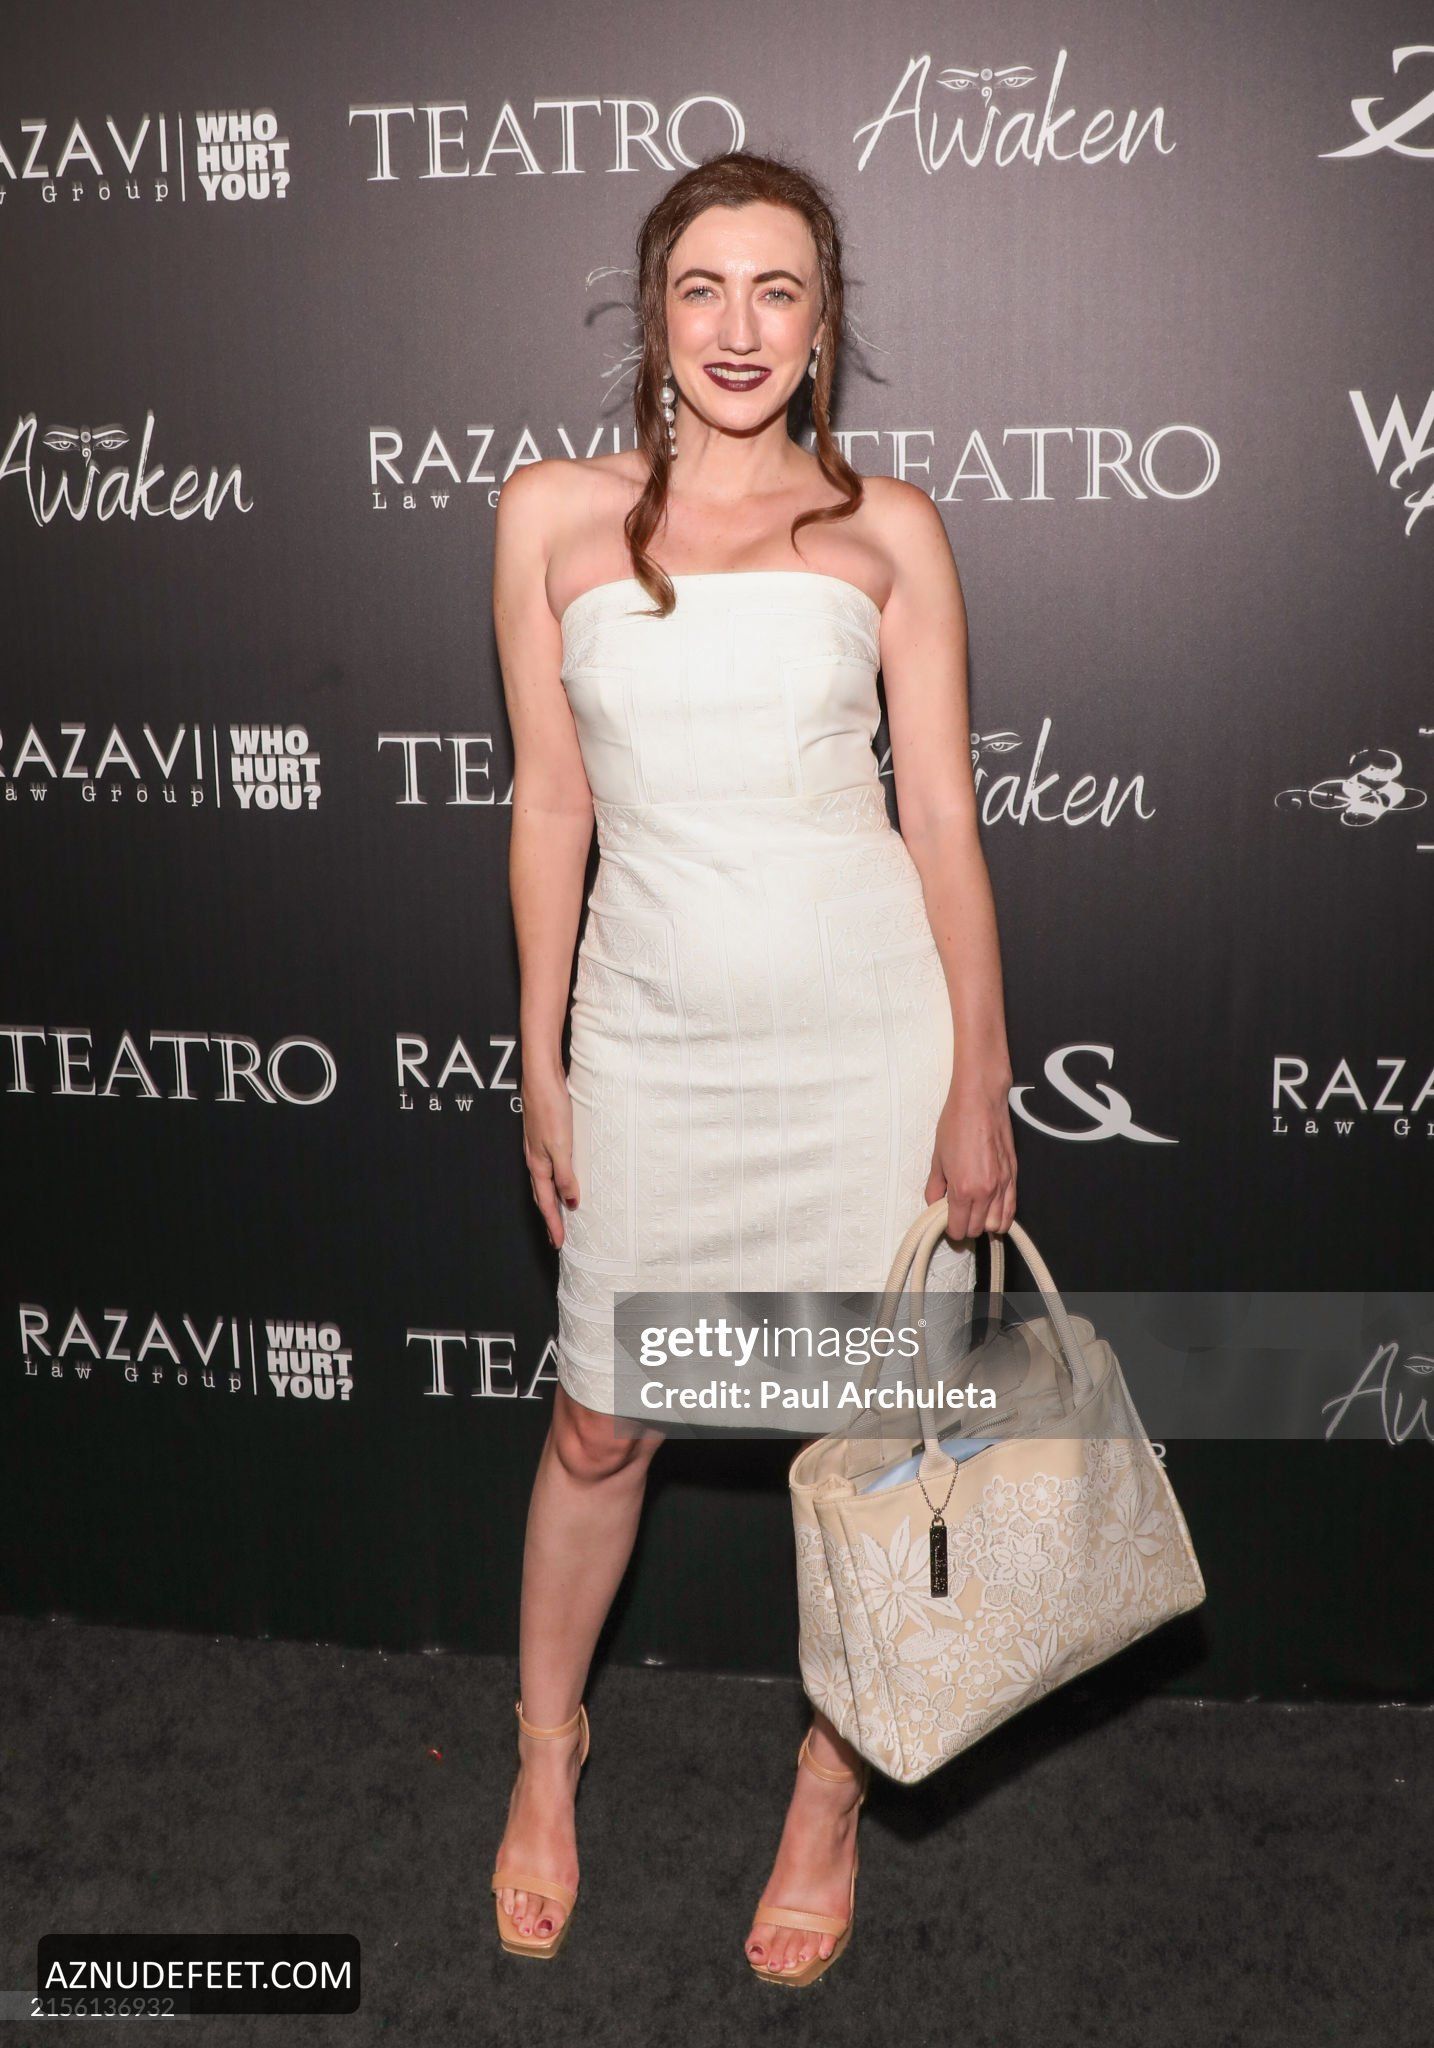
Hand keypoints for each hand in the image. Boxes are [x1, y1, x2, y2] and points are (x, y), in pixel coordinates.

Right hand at [520, 1065, 579, 1248]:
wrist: (542, 1078)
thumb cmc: (551, 1108)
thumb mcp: (562, 1146)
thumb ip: (565, 1175)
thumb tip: (571, 1202)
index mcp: (538, 1164)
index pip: (546, 1202)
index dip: (553, 1224)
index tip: (558, 1243)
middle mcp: (535, 1158)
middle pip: (542, 1195)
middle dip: (550, 1217)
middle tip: (556, 1236)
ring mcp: (538, 1147)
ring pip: (544, 1181)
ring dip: (551, 1200)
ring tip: (560, 1214)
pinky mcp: (544, 1135)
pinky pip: (549, 1166)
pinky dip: (554, 1180)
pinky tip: (562, 1178)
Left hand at [924, 1067, 1016, 1240]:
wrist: (980, 1102)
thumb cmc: (955, 1125)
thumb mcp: (937, 1158)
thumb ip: (935, 1188)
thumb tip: (934, 1204)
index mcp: (963, 1189)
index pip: (959, 1229)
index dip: (951, 1230)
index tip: (946, 1223)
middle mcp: (985, 1193)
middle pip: (977, 1230)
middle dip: (966, 1227)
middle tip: (957, 1215)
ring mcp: (1002, 1186)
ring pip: (996, 1225)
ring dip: (984, 1223)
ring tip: (974, 1211)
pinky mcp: (1014, 1177)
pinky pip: (1011, 1210)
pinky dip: (1002, 1216)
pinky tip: (992, 1210)